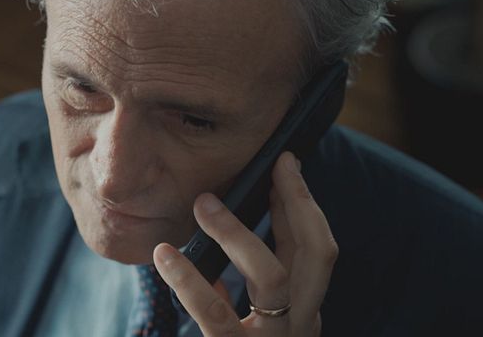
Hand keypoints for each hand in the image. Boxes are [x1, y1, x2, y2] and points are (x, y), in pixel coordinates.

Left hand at [153, 151, 337, 335]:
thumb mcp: (251, 320)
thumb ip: (243, 285)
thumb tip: (226, 235)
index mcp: (305, 311)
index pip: (317, 249)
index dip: (304, 202)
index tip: (285, 163)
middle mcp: (301, 327)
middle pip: (314, 256)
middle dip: (294, 203)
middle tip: (269, 166)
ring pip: (272, 278)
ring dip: (238, 233)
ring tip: (204, 205)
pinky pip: (215, 317)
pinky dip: (189, 282)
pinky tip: (165, 256)